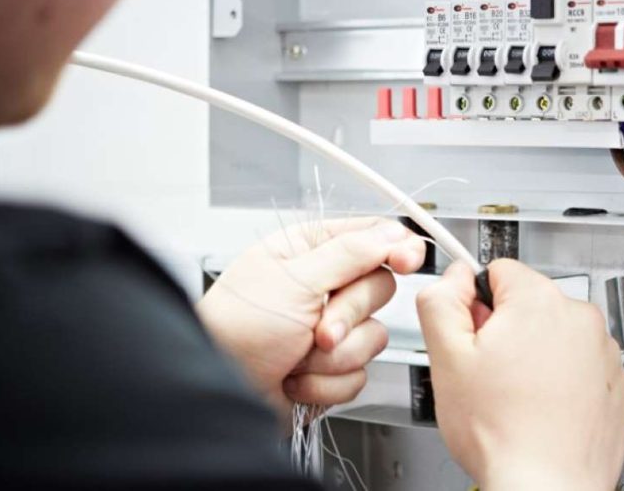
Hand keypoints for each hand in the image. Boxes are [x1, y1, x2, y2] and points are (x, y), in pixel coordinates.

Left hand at [197, 217, 425, 428]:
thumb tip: (392, 233)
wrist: (216, 391)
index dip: (397, 247)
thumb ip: (350, 253)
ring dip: (334, 355)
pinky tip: (296, 378)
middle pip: (379, 288)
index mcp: (310, 251)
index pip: (371, 236)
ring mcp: (328, 330)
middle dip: (349, 314)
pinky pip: (359, 374)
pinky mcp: (330, 368)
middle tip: (318, 326)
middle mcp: (322, 287)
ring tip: (296, 355)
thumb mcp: (295, 280)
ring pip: (373, 337)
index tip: (407, 260)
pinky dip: (327, 381)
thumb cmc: (235, 329)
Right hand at [417, 259, 623, 490]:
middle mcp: (579, 318)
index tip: (473, 335)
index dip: (476, 305)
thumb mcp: (446, 358)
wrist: (546, 488)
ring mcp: (603, 351)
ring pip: (554, 335)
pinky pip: (579, 365)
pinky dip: (561, 381)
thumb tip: (453, 276)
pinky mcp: (615, 382)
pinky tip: (542, 409)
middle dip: (506, 330)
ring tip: (517, 398)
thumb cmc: (502, 433)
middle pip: (528, 303)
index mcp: (539, 301)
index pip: (498, 271)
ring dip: (534, 356)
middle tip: (490, 375)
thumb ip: (441, 301)